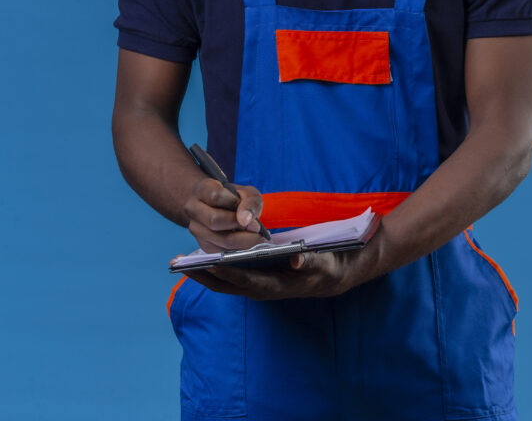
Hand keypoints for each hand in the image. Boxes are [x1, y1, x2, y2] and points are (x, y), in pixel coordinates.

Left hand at [179, 220, 386, 300]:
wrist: (337, 275)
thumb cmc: (329, 265)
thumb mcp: (324, 261)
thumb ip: (311, 260)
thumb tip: (296, 259)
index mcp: (277, 285)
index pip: (244, 281)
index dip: (223, 273)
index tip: (203, 264)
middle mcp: (264, 289)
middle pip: (228, 285)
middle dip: (203, 275)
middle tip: (178, 264)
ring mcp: (260, 286)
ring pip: (227, 283)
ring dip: (205, 273)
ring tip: (182, 262)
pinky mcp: (260, 280)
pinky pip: (233, 277)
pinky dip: (216, 269)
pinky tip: (203, 258)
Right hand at [183, 178, 268, 252]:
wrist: (218, 208)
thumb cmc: (233, 198)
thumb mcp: (246, 193)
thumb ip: (250, 202)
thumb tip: (245, 220)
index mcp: (202, 189)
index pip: (216, 196)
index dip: (235, 204)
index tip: (249, 210)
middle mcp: (193, 209)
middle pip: (214, 220)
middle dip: (239, 226)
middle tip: (256, 229)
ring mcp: (195, 228)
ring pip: (218, 239)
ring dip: (241, 240)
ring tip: (254, 236)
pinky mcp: (202, 244)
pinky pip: (220, 251)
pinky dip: (236, 248)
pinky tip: (244, 242)